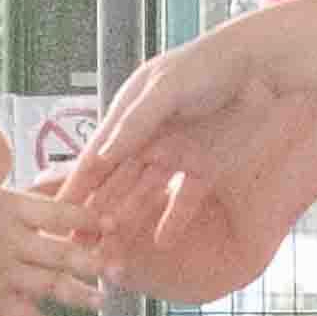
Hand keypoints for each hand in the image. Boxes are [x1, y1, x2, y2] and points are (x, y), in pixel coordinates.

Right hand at [0, 128, 98, 315]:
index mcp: (7, 205)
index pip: (56, 209)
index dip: (87, 216)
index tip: (111, 222)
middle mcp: (8, 239)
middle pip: (59, 251)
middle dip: (92, 261)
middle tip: (119, 268)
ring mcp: (1, 271)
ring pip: (49, 285)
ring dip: (79, 296)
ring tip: (104, 302)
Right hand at [50, 19, 275, 228]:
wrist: (260, 65)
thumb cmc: (208, 66)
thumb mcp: (167, 89)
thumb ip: (136, 123)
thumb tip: (101, 155)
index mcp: (129, 117)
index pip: (96, 158)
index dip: (76, 187)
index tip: (56, 215)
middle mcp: (147, 139)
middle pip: (115, 183)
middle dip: (95, 215)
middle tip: (78, 246)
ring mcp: (175, 154)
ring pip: (144, 196)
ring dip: (128, 222)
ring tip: (113, 250)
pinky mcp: (205, 166)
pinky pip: (185, 200)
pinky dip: (173, 220)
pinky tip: (160, 243)